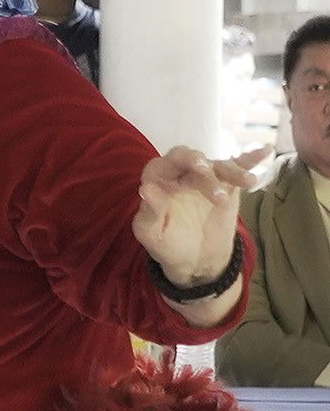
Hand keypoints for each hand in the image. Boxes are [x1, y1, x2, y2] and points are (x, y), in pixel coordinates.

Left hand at [132, 145, 268, 284]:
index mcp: (158, 179)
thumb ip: (149, 212)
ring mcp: (205, 176)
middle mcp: (180, 172)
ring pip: (219, 165)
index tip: (200, 168)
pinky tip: (265, 150)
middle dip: (208, 173)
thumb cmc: (167, 245)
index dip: (183, 160)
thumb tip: (146, 189)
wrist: (195, 260)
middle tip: (219, 197)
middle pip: (194, 160)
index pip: (167, 162)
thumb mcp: (151, 234)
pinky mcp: (226, 184)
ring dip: (234, 171)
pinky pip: (238, 168)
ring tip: (249, 182)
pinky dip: (251, 158)